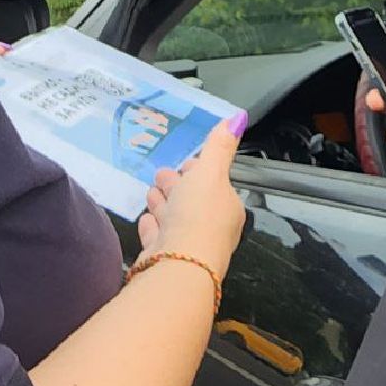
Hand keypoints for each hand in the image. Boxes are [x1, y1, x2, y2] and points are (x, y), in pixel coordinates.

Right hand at [138, 118, 245, 277]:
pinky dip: (152, 226)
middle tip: (161, 175)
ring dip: (164, 204)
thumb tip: (239, 118)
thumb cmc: (199, 215)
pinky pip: (158, 238)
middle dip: (178, 186)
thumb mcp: (211, 171)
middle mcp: (210, 229)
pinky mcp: (165, 261)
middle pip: (192, 201)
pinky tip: (146, 219)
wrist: (178, 266)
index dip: (199, 171)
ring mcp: (187, 247)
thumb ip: (220, 145)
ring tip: (151, 191)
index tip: (186, 163)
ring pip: (174, 219)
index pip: (213, 184)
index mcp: (227, 208)